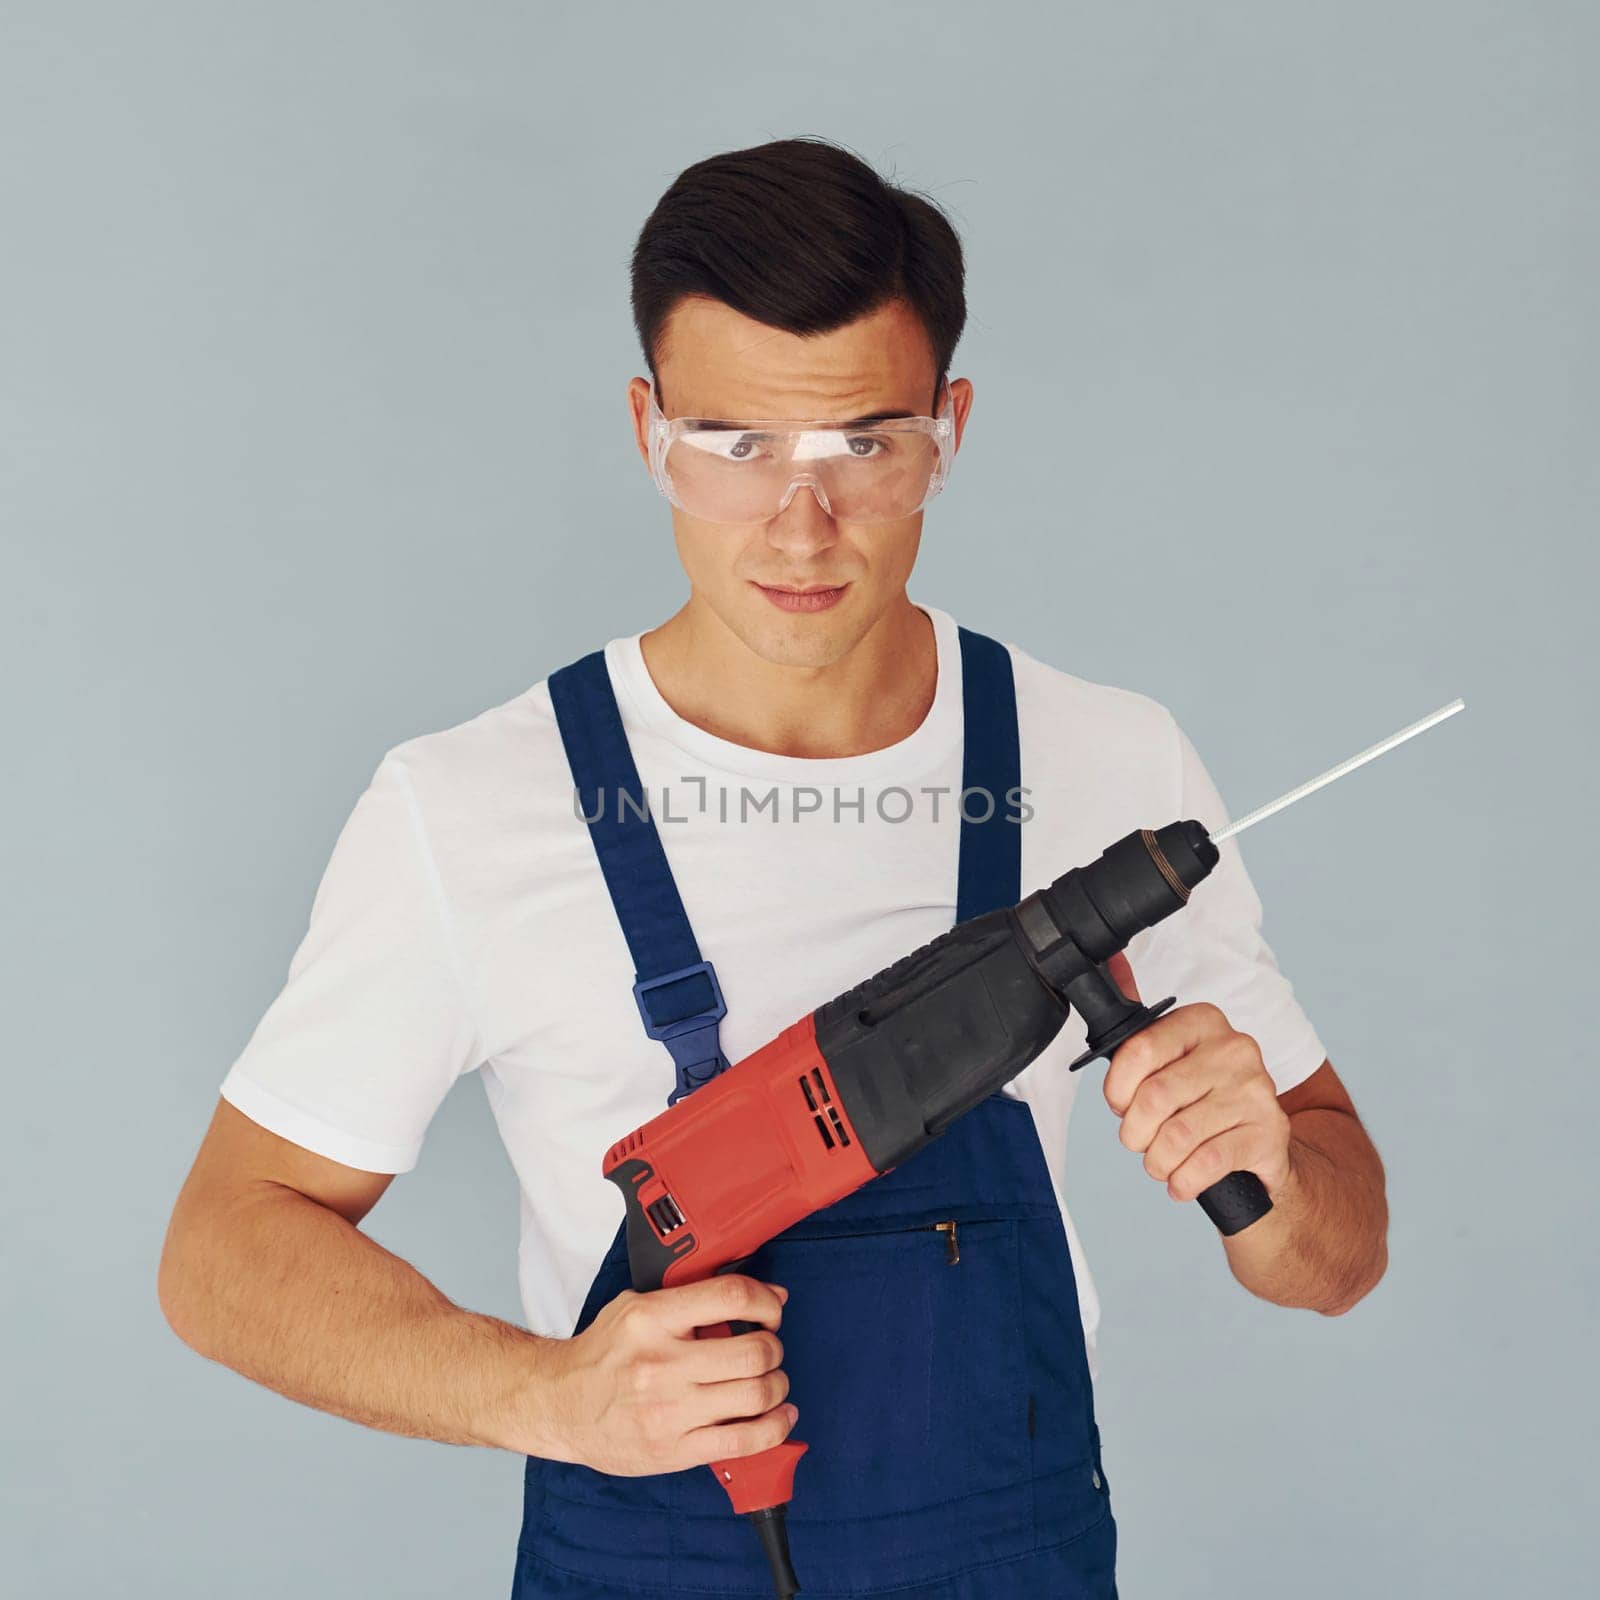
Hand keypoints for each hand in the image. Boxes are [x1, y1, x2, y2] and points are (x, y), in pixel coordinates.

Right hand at [540, 1274, 796, 1475]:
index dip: (764, 1301)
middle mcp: (662, 1364)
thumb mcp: (636, 1307)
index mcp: (652, 1319)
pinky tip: (779, 1417)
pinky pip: (743, 1441)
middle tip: (769, 1349)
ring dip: (777, 1386)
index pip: (730, 1297)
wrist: (560, 1405)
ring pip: (755, 1395)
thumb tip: (764, 1296)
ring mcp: (669, 1411)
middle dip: (774, 1348)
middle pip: (753, 1352)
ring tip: (771, 1381)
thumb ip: (692, 1298)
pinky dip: (774, 1428)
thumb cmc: (603, 1354)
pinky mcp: (674, 1450)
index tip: (771, 1310)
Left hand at [1100, 953, 1291, 1202]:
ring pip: (1178, 1135)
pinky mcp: (1269, 1132)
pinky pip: (1206, 1163)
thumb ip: (1138, 1031)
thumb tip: (1110, 966)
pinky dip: (1183, 1181)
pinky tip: (1181, 1182)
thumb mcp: (1171, 1062)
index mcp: (1203, 1022)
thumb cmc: (1203, 1101)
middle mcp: (1235, 1048)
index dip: (1117, 1087)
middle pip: (1155, 1096)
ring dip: (1157, 1161)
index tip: (1119, 1105)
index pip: (1141, 1047)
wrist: (1262, 1146)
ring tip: (1160, 1163)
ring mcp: (1256, 1090)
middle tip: (1138, 1142)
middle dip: (1134, 1132)